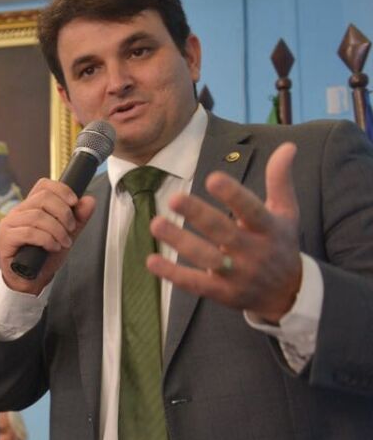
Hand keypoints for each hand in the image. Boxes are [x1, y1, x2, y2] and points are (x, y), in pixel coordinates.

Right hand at [0, 178, 96, 293]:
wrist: (31, 281)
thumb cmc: (43, 257)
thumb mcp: (66, 236)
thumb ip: (78, 219)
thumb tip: (88, 200)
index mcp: (31, 207)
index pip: (44, 185)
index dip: (61, 189)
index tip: (74, 202)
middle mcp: (18, 212)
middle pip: (43, 198)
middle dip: (63, 213)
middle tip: (71, 228)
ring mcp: (9, 224)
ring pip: (37, 216)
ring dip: (57, 230)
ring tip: (63, 242)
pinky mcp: (6, 239)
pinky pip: (29, 232)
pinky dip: (46, 239)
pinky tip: (53, 247)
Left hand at [148, 142, 302, 321]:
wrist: (288, 294)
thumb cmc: (279, 244)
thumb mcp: (286, 213)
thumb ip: (280, 180)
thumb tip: (287, 146)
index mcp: (269, 229)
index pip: (251, 210)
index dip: (233, 195)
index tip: (213, 177)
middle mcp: (254, 252)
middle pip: (224, 232)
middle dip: (199, 215)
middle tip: (174, 198)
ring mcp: (237, 275)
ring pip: (206, 258)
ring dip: (180, 241)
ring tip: (155, 223)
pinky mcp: (222, 293)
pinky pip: (195, 284)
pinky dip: (173, 274)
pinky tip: (151, 261)